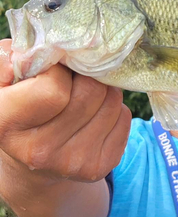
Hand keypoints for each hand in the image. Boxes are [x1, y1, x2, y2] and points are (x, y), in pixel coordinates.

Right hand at [0, 39, 131, 182]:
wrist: (32, 158)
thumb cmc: (20, 104)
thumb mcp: (5, 78)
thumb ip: (11, 58)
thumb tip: (41, 49)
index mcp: (7, 124)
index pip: (54, 88)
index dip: (59, 71)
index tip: (53, 72)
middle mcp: (39, 151)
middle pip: (91, 91)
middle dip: (88, 77)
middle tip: (76, 79)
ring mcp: (72, 163)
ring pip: (113, 101)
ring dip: (104, 90)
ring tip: (84, 95)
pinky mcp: (99, 168)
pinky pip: (125, 118)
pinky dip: (115, 109)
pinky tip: (94, 115)